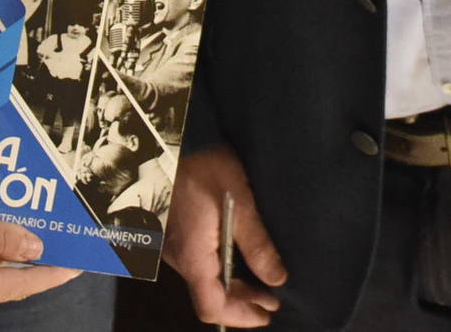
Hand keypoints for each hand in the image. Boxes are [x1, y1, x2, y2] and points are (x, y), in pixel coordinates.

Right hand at [163, 146, 285, 325]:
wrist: (173, 136)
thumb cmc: (205, 164)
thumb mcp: (240, 201)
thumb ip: (258, 243)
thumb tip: (278, 279)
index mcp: (193, 255)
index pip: (212, 306)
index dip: (241, 316)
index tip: (268, 314)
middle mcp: (178, 257)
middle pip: (208, 296)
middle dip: (242, 302)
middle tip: (273, 300)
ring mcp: (172, 246)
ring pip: (203, 279)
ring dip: (232, 286)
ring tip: (263, 283)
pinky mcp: (173, 232)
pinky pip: (198, 262)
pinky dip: (220, 269)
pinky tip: (240, 260)